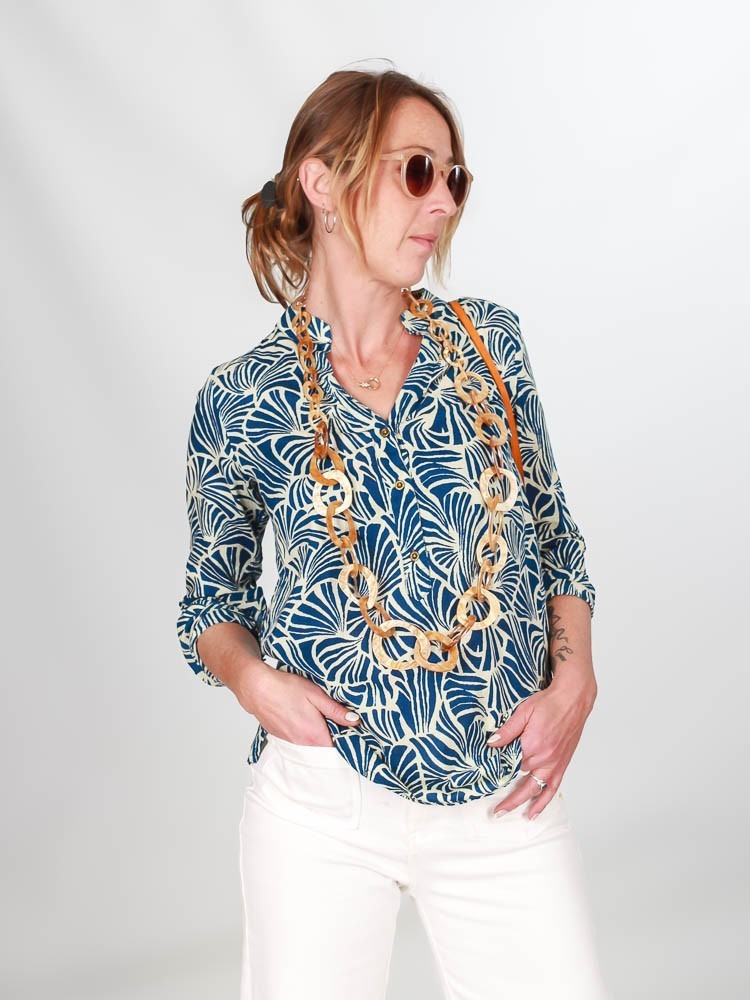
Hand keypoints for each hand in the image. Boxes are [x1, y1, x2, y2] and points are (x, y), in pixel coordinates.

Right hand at [236, 659, 360, 746]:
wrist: (256, 688)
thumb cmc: (285, 688)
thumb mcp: (316, 694)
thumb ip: (336, 710)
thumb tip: (355, 720)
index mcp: (314, 734)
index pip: (336, 749)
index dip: (344, 741)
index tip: (350, 731)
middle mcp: (302, 743)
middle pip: (323, 747)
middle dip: (331, 737)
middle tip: (335, 720)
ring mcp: (289, 741)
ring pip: (309, 743)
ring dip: (316, 733)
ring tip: (316, 715)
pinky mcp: (280, 736)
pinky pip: (297, 739)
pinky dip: (302, 731)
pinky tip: (300, 715)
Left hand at [486, 676, 595, 819]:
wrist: (573, 700)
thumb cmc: (549, 703)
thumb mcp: (523, 712)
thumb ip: (507, 730)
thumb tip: (491, 743)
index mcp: (531, 744)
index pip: (509, 763)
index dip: (498, 770)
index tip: (486, 780)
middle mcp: (543, 758)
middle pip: (519, 779)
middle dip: (506, 796)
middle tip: (494, 810)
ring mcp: (553, 763)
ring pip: (534, 789)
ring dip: (521, 803)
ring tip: (507, 813)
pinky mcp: (562, 764)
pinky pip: (551, 788)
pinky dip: (543, 802)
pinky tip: (534, 811)